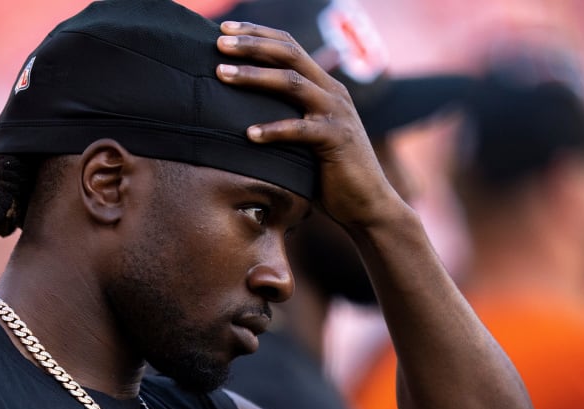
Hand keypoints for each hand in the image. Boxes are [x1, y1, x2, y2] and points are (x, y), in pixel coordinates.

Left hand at [215, 21, 403, 227]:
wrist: (365, 203)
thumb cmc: (327, 173)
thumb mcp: (304, 137)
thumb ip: (285, 118)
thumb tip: (241, 114)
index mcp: (323, 86)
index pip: (289, 47)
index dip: (258, 34)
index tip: (223, 30)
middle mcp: (332, 92)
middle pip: (289, 55)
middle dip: (252, 45)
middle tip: (218, 42)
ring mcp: (336, 114)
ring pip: (292, 83)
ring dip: (254, 76)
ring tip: (222, 75)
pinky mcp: (336, 141)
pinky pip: (300, 130)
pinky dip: (273, 130)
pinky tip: (248, 134)